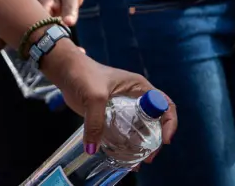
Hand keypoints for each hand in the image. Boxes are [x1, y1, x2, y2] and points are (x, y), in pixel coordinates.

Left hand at [44, 48, 176, 152]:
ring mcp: (123, 107)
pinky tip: (122, 158)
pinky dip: (125, 145)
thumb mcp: (93, 97)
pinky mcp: (111, 115)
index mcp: (139, 87)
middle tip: (148, 158)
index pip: (164, 104)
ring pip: (140, 129)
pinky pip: (123, 132)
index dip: (169, 122)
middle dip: (155, 141)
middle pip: (155, 122)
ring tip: (136, 163)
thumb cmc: (83, 75)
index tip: (164, 139)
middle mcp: (135, 97)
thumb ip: (95, 122)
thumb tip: (92, 149)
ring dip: (141, 146)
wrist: (65, 71)